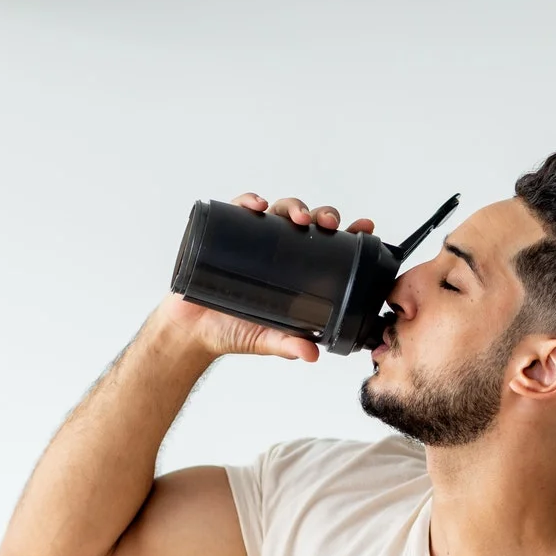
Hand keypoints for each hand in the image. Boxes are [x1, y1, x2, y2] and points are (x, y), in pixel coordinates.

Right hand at [153, 193, 376, 362]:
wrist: (192, 331)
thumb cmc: (232, 331)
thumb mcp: (266, 339)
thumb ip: (287, 344)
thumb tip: (311, 354)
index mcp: (295, 271)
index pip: (328, 247)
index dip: (348, 234)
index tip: (364, 227)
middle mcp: (277, 251)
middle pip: (307, 222)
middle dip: (322, 216)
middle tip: (328, 224)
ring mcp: (252, 240)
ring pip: (279, 210)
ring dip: (293, 206)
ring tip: (297, 217)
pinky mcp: (224, 233)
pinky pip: (239, 209)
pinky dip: (248, 201)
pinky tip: (257, 205)